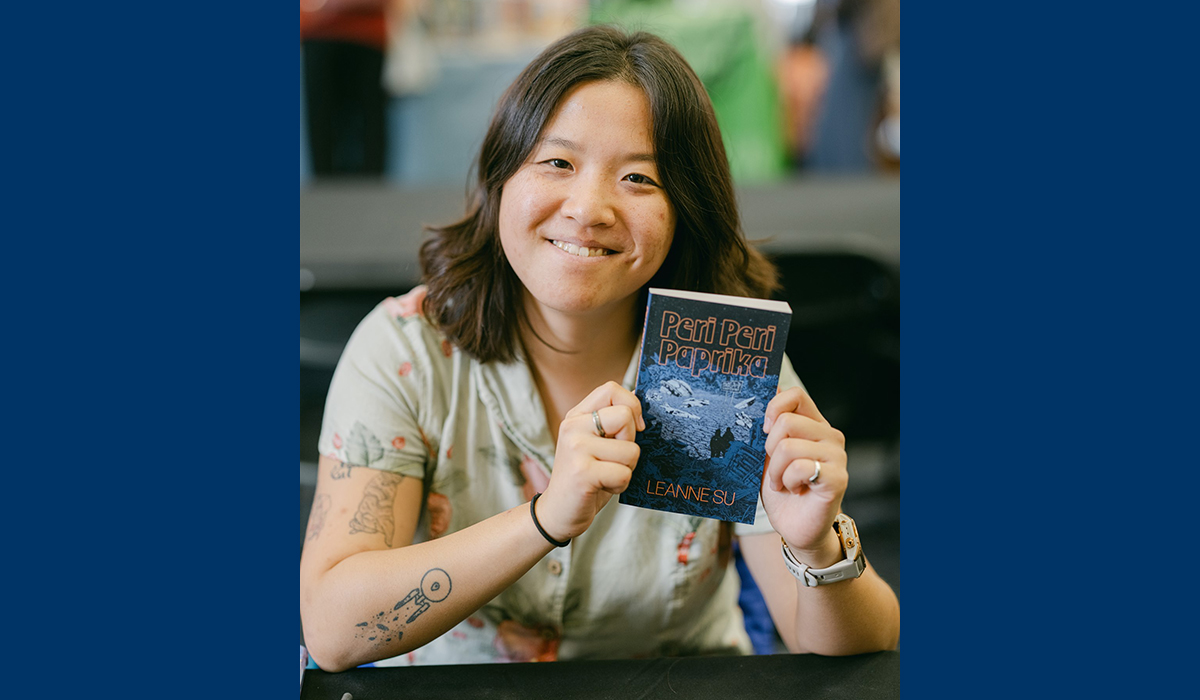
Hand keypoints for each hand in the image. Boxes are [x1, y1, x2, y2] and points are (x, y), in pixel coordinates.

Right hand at [536, 382, 644, 540]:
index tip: (634, 428)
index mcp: (577, 416)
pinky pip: (624, 474)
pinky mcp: (583, 473)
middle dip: (630, 443)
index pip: (612, 389)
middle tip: (613, 460)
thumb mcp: (595, 443)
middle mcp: (573, 427)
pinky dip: (620, 486)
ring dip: (626, 469)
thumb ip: (611, 423)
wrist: (558, 512)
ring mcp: (576, 449)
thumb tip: (641, 409)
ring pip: (631, 451)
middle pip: (625, 417)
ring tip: (605, 476)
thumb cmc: (586, 477)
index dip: (632, 406)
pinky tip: (602, 487)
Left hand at [759, 387, 847, 566]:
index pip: (795, 395)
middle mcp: (829, 436)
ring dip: (776, 471)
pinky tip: (794, 490)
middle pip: (786, 421)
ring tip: (783, 483)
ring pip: (787, 446)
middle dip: (769, 449)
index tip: (763, 430)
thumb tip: (761, 396)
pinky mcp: (837, 478)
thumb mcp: (768, 456)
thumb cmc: (782, 490)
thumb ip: (767, 429)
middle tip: (775, 470)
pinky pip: (799, 467)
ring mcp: (836, 456)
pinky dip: (787, 481)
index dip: (773, 408)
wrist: (795, 528)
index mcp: (814, 425)